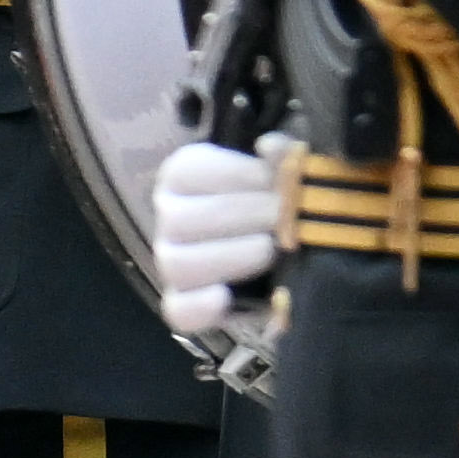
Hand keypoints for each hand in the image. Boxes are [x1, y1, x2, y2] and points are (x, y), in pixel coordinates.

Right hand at [149, 136, 290, 341]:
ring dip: (228, 257)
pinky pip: (177, 310)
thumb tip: (272, 147)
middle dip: (241, 218)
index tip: (273, 183)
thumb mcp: (282, 175)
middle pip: (180, 219)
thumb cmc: (277, 205)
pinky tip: (226, 297)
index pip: (185, 172)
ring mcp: (172, 264)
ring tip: (270, 252)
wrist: (289, 251)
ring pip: (176, 264)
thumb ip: (282, 158)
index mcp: (184, 178)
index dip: (234, 176)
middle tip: (283, 220)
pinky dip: (200, 307)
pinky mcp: (184, 305)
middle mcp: (169, 218)